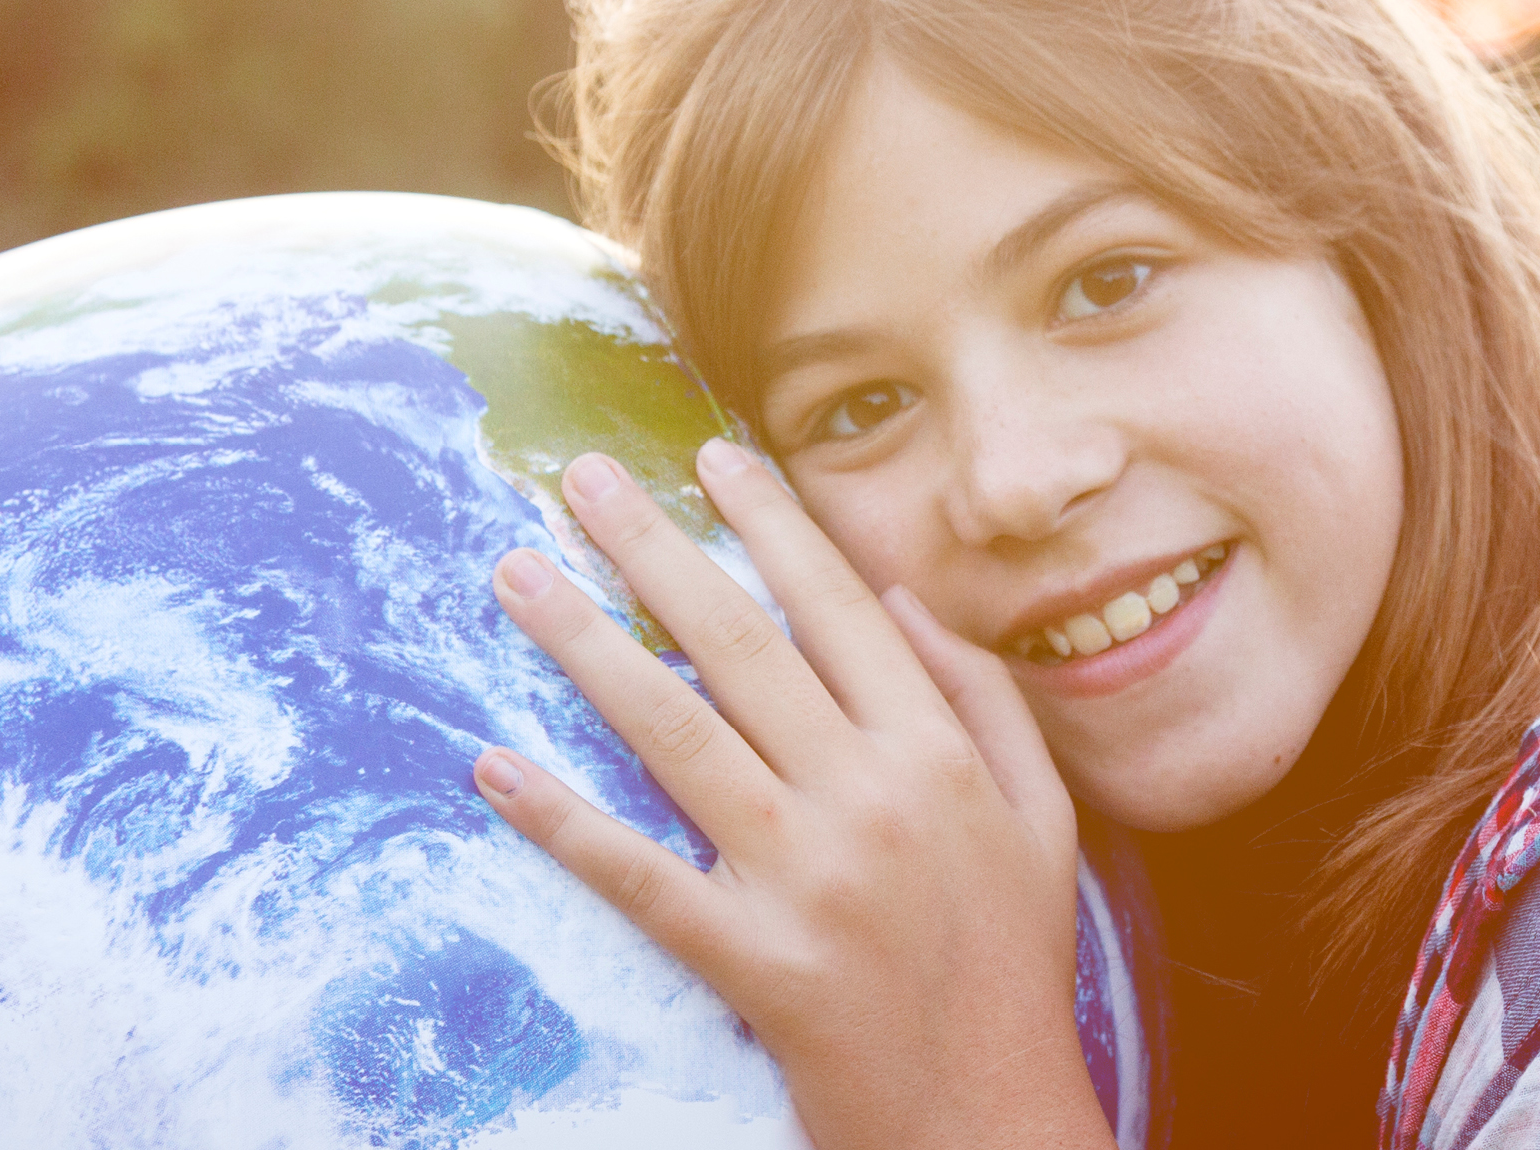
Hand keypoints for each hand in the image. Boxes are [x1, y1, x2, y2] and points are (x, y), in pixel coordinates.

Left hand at [472, 440, 1110, 1149]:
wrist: (994, 1128)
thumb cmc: (1012, 972)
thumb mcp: (1043, 822)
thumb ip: (982, 701)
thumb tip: (898, 600)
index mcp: (937, 755)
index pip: (837, 607)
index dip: (770, 524)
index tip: (710, 457)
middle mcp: (870, 798)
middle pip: (738, 646)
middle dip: (652, 549)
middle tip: (578, 479)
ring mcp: (806, 879)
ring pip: (673, 733)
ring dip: (583, 644)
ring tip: (515, 575)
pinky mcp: (753, 960)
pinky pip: (639, 876)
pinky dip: (563, 820)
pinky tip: (496, 765)